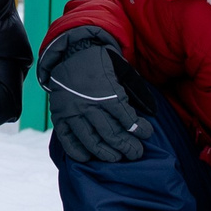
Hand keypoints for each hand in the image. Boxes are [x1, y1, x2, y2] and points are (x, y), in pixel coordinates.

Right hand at [40, 29, 149, 163]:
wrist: (69, 51)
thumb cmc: (100, 63)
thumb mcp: (122, 70)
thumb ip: (136, 90)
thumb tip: (151, 111)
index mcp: (105, 91)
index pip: (126, 117)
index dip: (138, 129)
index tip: (146, 133)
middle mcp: (88, 103)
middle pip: (110, 133)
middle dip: (126, 146)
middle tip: (136, 153)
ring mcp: (72, 111)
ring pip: (91, 140)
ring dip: (106, 152)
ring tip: (117, 158)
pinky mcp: (59, 116)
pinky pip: (67, 139)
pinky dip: (77, 151)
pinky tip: (88, 157)